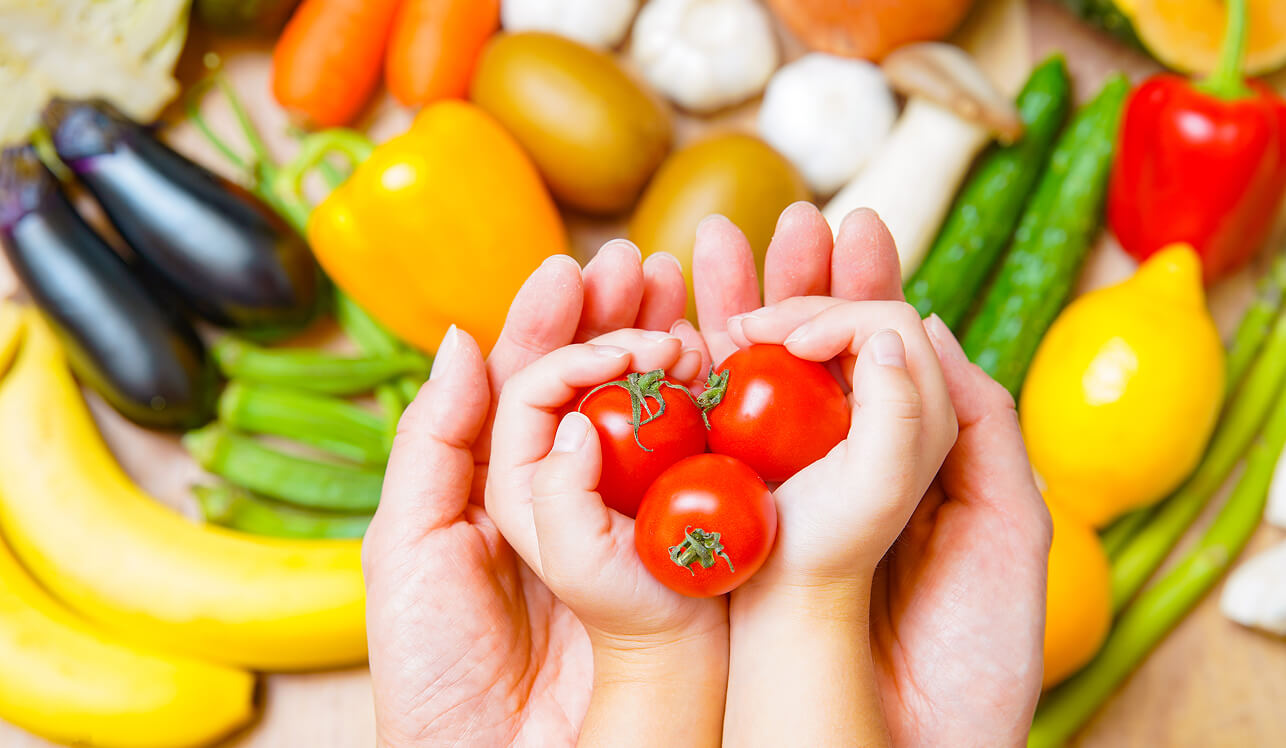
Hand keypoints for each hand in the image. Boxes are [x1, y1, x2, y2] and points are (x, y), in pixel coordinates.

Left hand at [363, 244, 689, 746]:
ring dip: (664, 345)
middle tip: (642, 263)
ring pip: (651, 415)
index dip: (551, 325)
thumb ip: (433, 441)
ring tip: (679, 289)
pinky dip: (707, 412)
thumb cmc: (439, 674)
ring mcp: (626, 524)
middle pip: (597, 387)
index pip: (531, 386)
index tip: (572, 273)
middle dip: (616, 317)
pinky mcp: (674, 558)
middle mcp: (569, 498)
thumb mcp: (411, 546)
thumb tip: (459, 340)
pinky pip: (693, 471)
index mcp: (500, 491)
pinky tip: (714, 357)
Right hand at [696, 205, 1049, 745]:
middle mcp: (836, 471)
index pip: (879, 358)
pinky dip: (687, 369)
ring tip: (714, 241)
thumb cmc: (965, 660)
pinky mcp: (724, 525)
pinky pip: (700, 432)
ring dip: (732, 303)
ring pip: (748, 380)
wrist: (887, 737)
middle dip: (795, 279)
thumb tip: (920, 332)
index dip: (859, 293)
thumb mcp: (1004, 528)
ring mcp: (775, 495)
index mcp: (904, 466)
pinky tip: (674, 315)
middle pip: (810, 356)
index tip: (842, 250)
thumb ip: (973, 423)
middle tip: (784, 223)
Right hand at [729, 299, 957, 580]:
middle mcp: (883, 406)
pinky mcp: (789, 431)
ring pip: (808, 330)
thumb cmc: (830, 556)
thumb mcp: (884, 489)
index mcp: (923, 413)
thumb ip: (900, 409)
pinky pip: (770, 365)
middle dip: (800, 286)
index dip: (838, 312)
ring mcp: (831, 417)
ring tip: (725, 288)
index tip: (786, 342)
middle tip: (744, 301)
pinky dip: (743, 341)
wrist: (778, 605)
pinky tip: (714, 341)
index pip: (890, 322)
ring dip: (769, 301)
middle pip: (849, 312)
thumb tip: (885, 338)